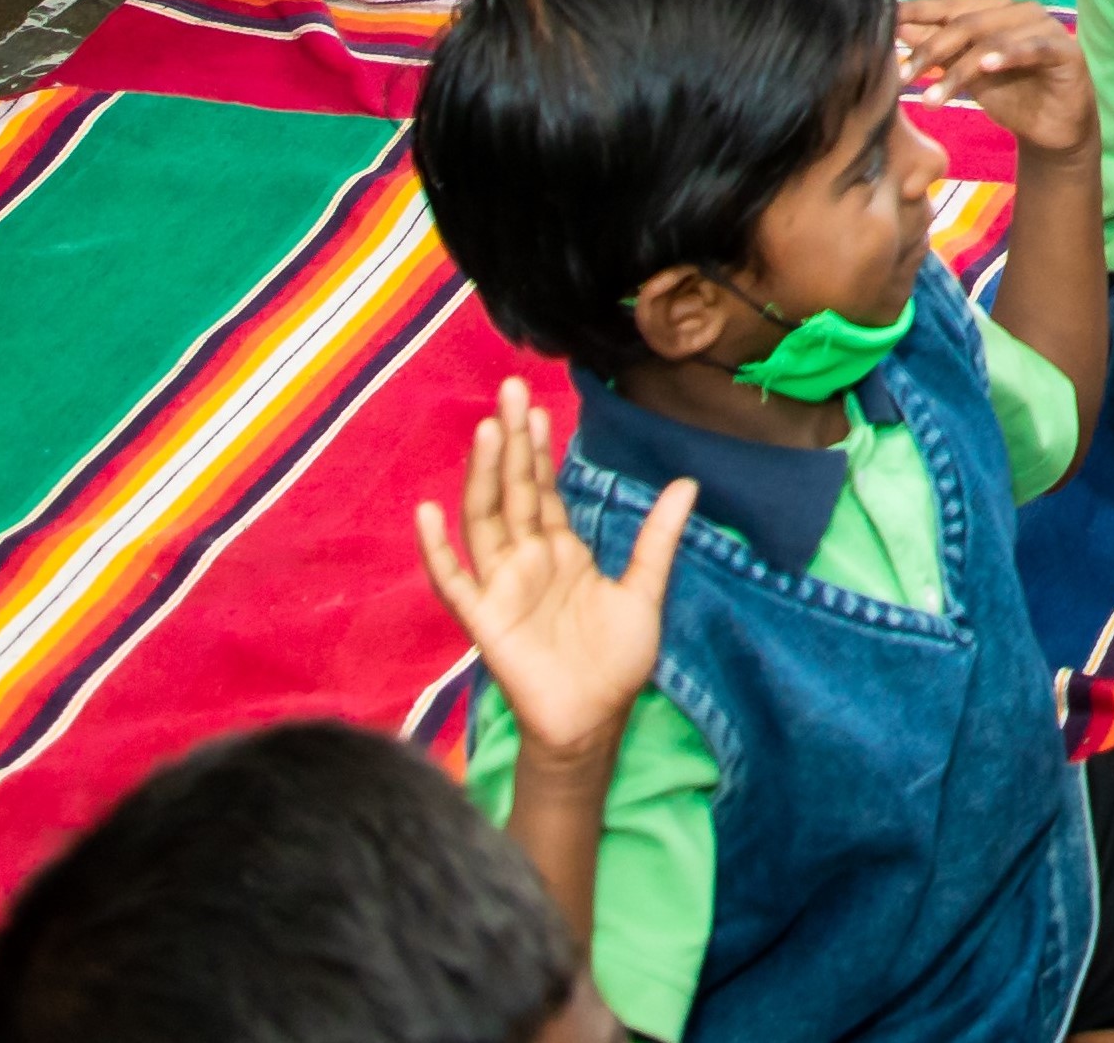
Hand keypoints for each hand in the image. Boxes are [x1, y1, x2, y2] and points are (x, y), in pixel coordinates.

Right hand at [413, 379, 686, 763]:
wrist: (594, 721)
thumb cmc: (615, 661)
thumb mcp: (644, 590)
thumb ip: (658, 537)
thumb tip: (687, 481)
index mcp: (561, 551)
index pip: (543, 489)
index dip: (538, 449)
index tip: (537, 405)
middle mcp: (527, 560)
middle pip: (513, 491)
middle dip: (511, 443)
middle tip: (510, 392)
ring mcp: (502, 587)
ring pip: (485, 521)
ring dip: (481, 477)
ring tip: (485, 430)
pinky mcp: (485, 620)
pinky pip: (454, 581)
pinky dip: (437, 550)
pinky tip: (427, 512)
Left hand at [901, 0, 1090, 156]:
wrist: (1052, 130)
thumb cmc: (1010, 96)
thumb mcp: (966, 74)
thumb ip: (939, 50)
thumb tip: (899, 28)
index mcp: (993, 10)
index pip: (950, 6)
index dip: (917, 11)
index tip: (884, 22)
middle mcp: (1019, 11)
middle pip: (966, 23)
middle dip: (930, 50)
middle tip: (901, 78)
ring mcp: (1045, 27)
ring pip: (992, 41)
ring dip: (958, 70)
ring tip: (932, 100)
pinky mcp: (1065, 50)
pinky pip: (1033, 49)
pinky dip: (1008, 55)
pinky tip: (986, 67)